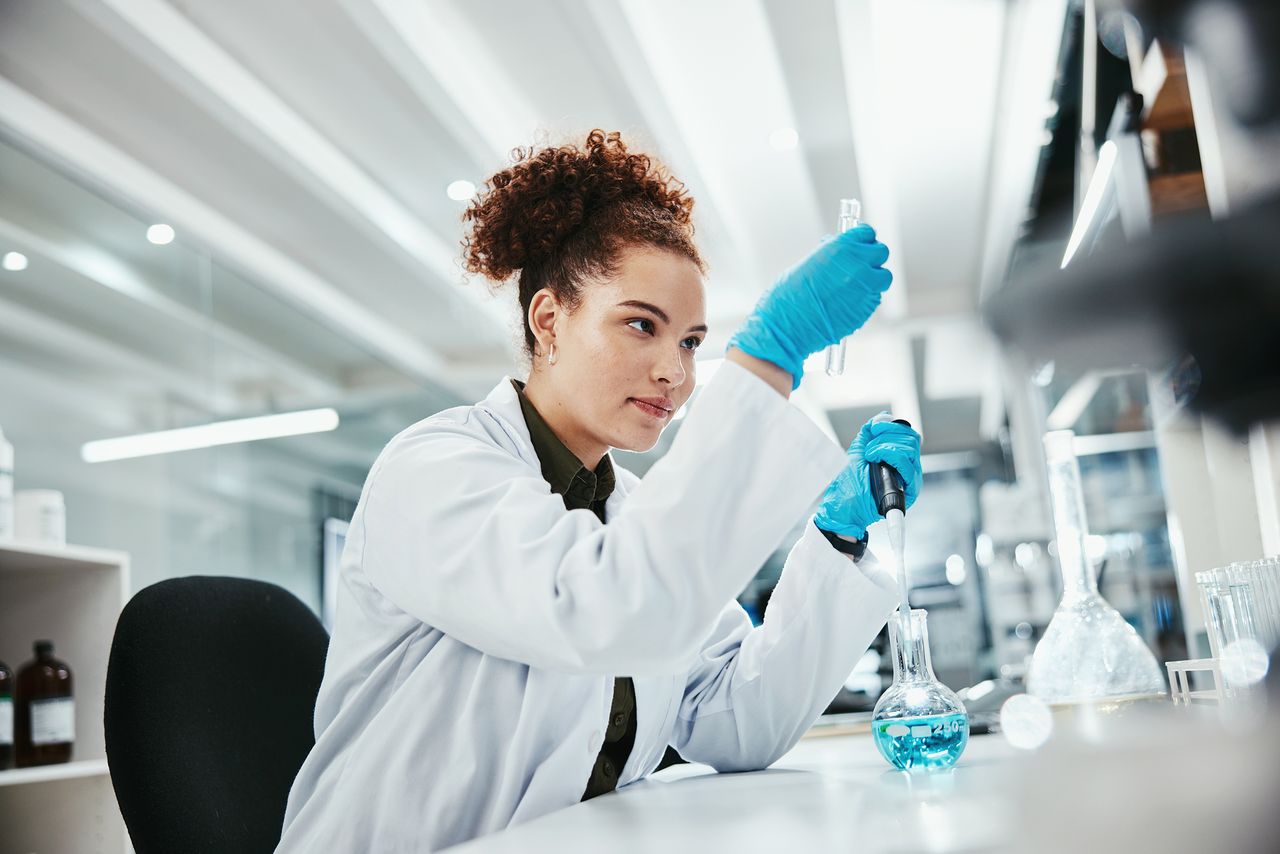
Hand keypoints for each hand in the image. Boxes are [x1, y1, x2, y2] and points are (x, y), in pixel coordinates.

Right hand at [726, 225, 891, 388]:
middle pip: (881, 252)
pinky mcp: (866, 308)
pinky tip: (848, 303)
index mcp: (840, 248)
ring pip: (883, 277)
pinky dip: (866, 298)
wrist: (787, 326)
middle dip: (872, 258)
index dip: (863, 239)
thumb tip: (841, 251)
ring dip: (874, 279)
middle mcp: (857, 265)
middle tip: (861, 265)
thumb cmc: (789, 296)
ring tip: (856, 286)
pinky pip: (875, 298)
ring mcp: (865, 287)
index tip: (861, 244)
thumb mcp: (809, 263)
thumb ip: (831, 254)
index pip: (866, 233)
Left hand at [814, 415, 921, 539]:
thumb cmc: (849, 483)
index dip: (892, 426)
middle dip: (886, 436)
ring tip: (869, 457)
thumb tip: (885, 416)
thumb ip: (871, 431)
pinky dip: (889, 456)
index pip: (909, 434)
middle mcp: (908, 468)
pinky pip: (907, 464)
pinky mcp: (910, 491)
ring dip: (884, 447)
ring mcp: (910, 479)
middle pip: (912, 438)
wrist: (842, 507)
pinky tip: (874, 461)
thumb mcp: (858, 450)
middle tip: (869, 449)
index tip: (873, 429)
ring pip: (910, 448)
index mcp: (899, 458)